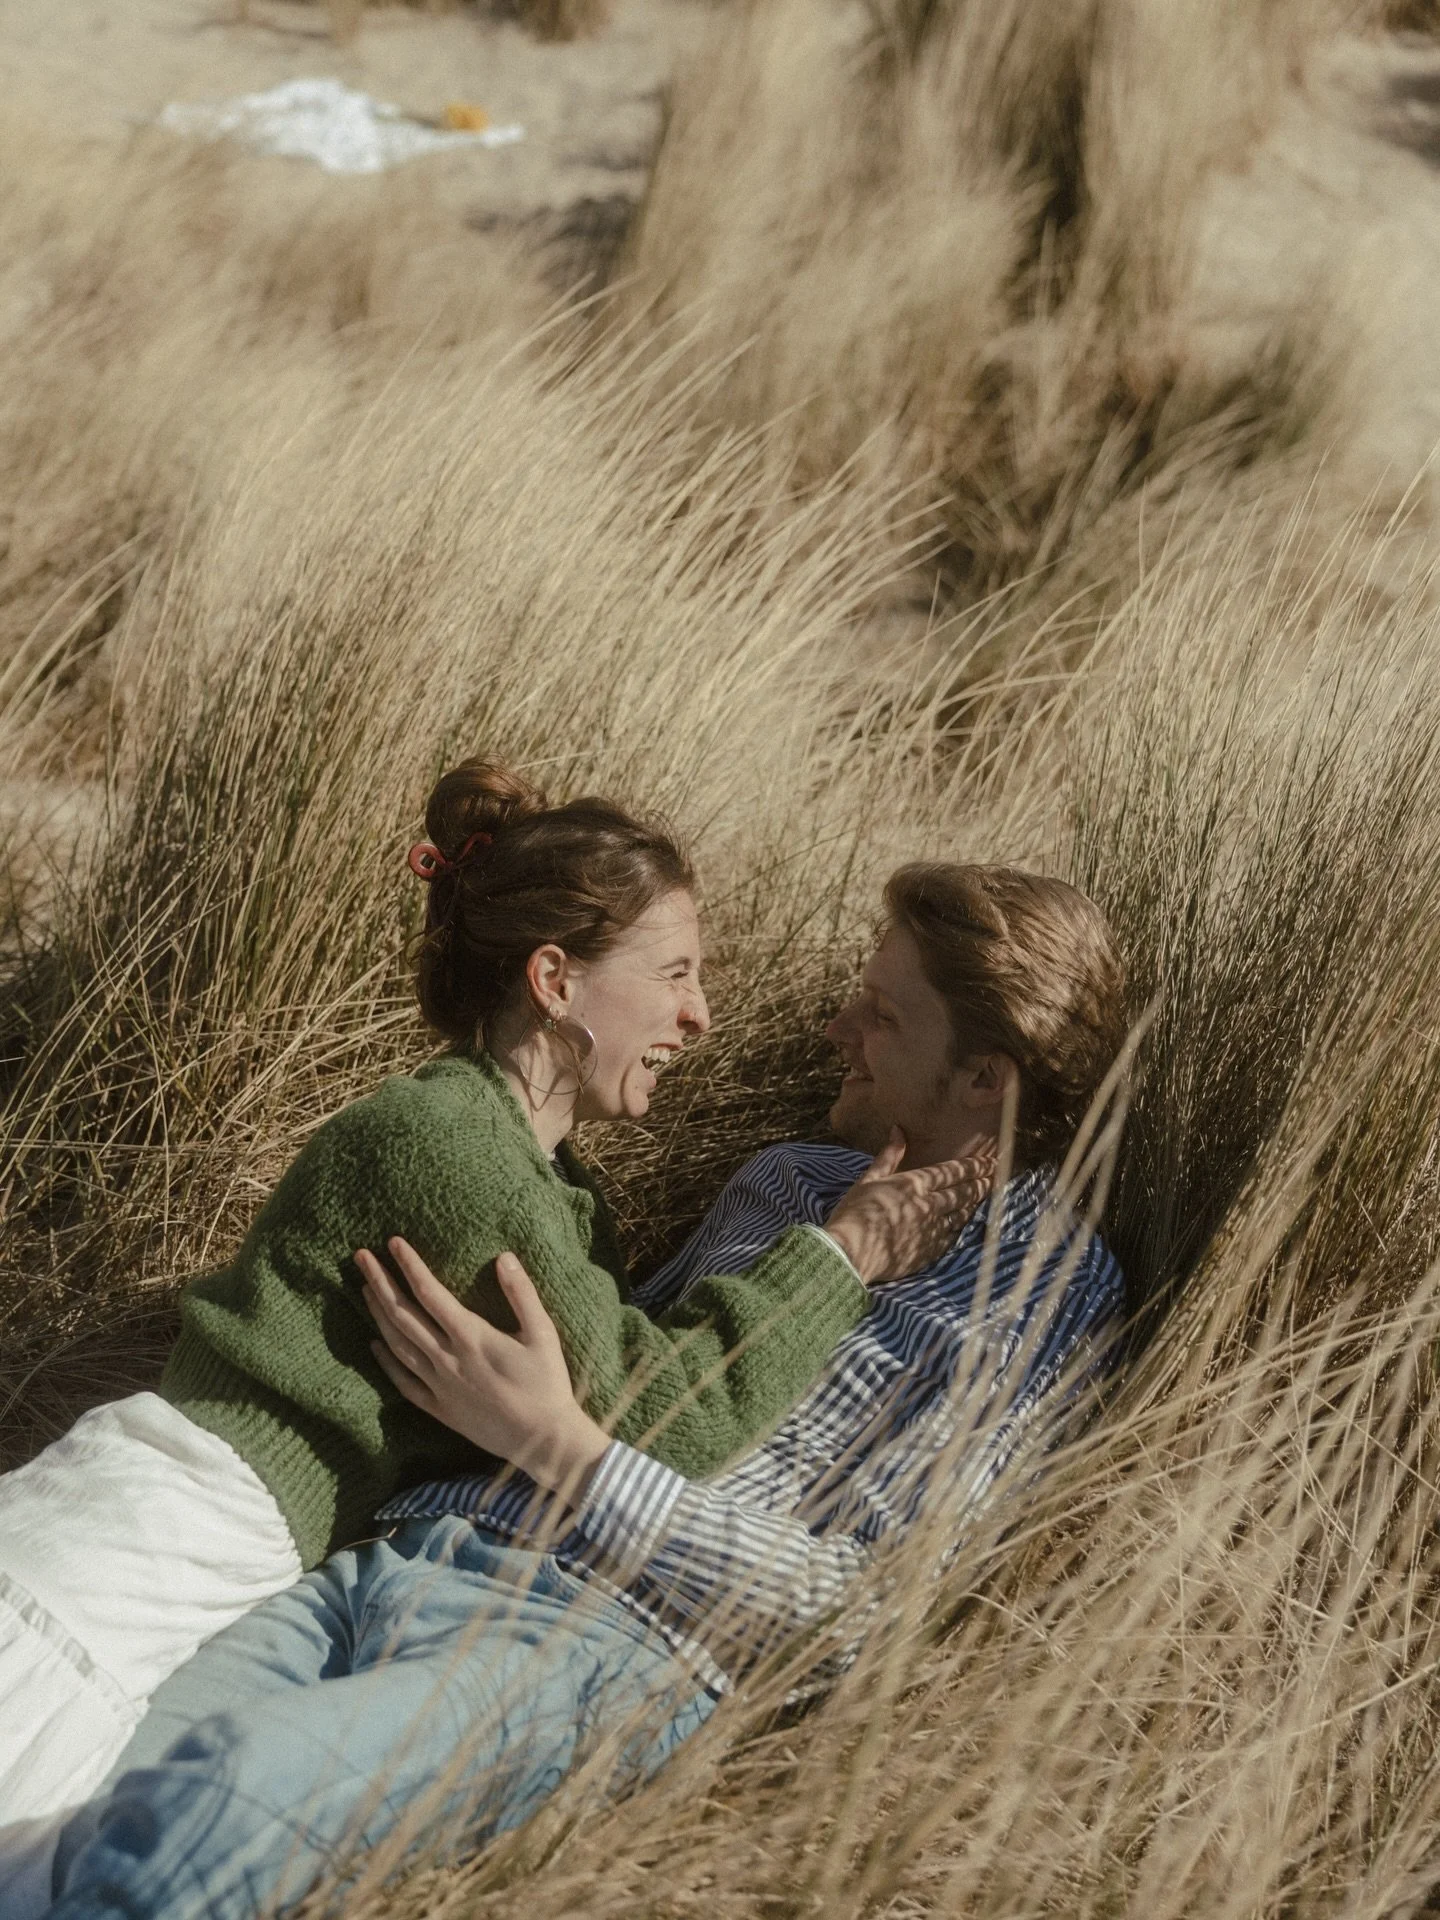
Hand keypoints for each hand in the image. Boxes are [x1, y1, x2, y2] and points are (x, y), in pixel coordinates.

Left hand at [357, 1240, 609, 1503]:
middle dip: (380, 1282)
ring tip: (365, 1289)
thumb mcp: (542, 1333)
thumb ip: (522, 1294)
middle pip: (403, 1315)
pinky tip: (375, 1344)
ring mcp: (439, 1385)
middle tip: (361, 1257)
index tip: (393, 1243)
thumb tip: (504, 1257)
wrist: (541, 1440)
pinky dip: (386, 1361)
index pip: (430, 1293)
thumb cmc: (547, 1383)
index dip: (410, 1266)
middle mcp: (447, 1359)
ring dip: (378, 1315)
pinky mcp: (439, 1408)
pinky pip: (403, 1382)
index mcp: (471, 1337)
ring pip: (398, 1345)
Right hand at [824, 1128, 996, 1284]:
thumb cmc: (854, 1213)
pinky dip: (963, 1226)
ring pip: (962, 1213)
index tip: (989, 1161)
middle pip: (964, 1191)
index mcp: (914, 1183)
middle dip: (982, 1182)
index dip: (974, 1166)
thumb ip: (888, 1155)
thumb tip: (898, 1130)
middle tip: (997, 1175)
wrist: (850, 1253)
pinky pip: (953, 1235)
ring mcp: (931, 1229)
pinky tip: (968, 1222)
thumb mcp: (868, 1178)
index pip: (952, 1171)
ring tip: (987, 1195)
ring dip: (976, 1203)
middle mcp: (928, 1204)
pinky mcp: (929, 1250)